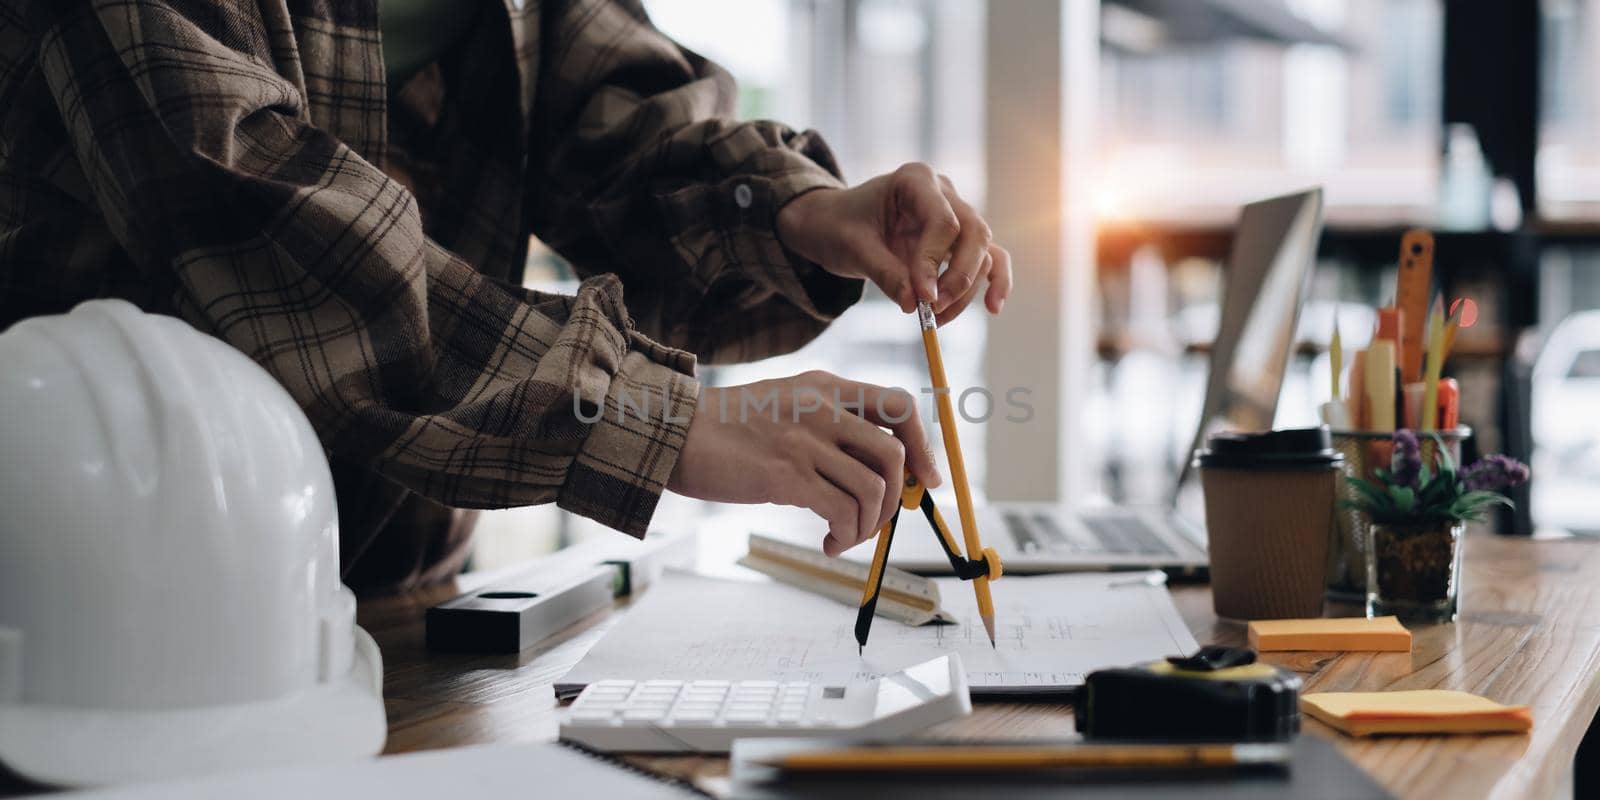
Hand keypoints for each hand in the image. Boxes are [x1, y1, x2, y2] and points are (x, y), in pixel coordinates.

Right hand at [667, 371, 942, 555]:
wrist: (676, 434)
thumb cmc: (731, 429)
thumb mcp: (788, 405)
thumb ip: (831, 424)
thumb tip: (879, 469)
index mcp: (827, 386)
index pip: (900, 404)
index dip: (923, 445)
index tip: (925, 478)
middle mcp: (823, 407)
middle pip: (895, 452)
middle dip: (897, 497)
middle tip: (878, 519)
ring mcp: (805, 440)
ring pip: (873, 488)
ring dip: (869, 525)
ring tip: (846, 536)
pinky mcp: (786, 475)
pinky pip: (842, 511)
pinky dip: (846, 535)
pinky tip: (829, 542)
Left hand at [776, 163, 1011, 324]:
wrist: (835, 223)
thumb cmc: (840, 226)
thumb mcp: (853, 248)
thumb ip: (885, 274)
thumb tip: (915, 305)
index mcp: (915, 180)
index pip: (942, 221)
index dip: (935, 262)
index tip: (922, 298)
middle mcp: (944, 193)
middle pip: (974, 233)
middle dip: (959, 277)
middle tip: (934, 309)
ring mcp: (956, 215)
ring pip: (982, 252)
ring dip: (966, 290)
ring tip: (937, 319)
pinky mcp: (959, 240)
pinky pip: (989, 258)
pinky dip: (994, 281)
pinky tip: (993, 307)